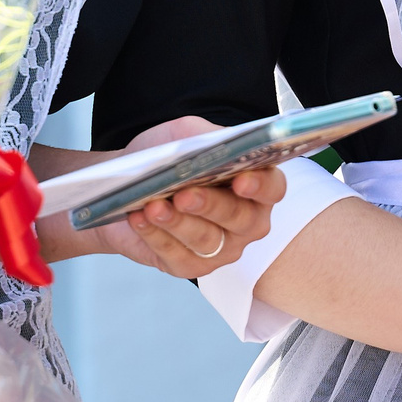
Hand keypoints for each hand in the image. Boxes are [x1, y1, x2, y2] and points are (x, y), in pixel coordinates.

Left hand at [82, 117, 287, 281]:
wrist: (129, 184)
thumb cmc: (168, 159)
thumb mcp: (187, 135)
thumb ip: (206, 138)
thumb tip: (213, 147)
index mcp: (255, 185)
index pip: (272, 188)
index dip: (260, 185)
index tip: (241, 180)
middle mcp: (246, 221)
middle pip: (240, 217)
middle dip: (211, 205)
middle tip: (184, 194)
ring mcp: (221, 249)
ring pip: (207, 240)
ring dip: (177, 222)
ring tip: (153, 207)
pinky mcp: (189, 266)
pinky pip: (176, 255)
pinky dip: (155, 236)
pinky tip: (139, 218)